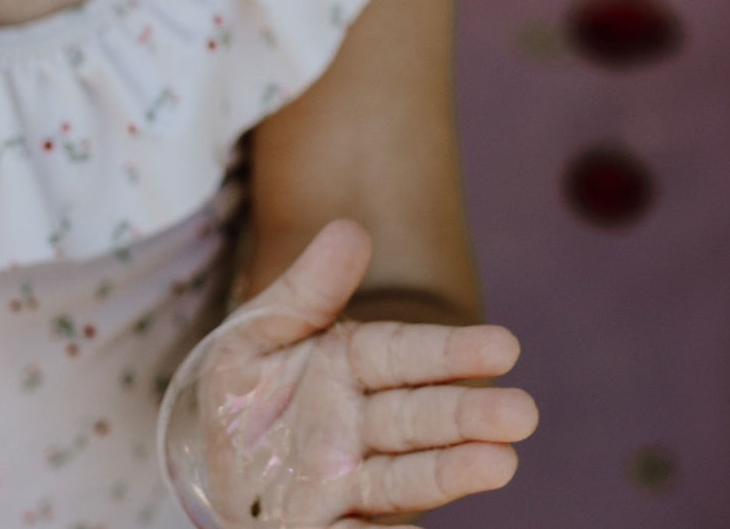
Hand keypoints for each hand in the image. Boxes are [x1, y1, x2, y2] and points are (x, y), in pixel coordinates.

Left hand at [191, 218, 538, 526]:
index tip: (505, 347)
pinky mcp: (325, 525)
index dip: (454, 352)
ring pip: (407, 474)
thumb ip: (306, 289)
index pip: (407, 355)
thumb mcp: (257, 331)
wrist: (206, 460)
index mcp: (351, 364)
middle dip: (469, 415)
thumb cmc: (244, 389)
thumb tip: (350, 229)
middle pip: (420, 417)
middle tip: (523, 413)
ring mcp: (347, 478)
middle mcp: (360, 423)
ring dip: (452, 471)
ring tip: (502, 464)